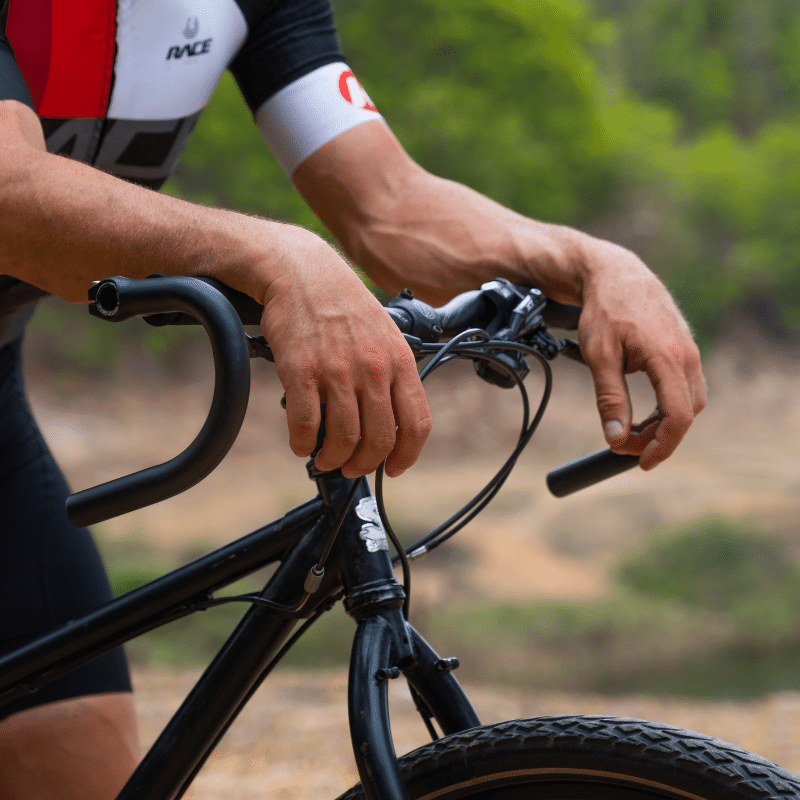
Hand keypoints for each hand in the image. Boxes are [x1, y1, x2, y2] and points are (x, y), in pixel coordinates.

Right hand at [257, 236, 431, 477]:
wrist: (300, 270)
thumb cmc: (341, 304)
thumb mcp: (383, 333)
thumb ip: (391, 373)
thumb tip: (389, 418)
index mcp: (399, 360)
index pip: (416, 423)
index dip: (407, 455)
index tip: (395, 468)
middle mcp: (373, 368)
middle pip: (380, 439)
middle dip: (365, 465)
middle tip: (351, 468)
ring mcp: (338, 370)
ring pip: (344, 439)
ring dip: (334, 459)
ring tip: (326, 458)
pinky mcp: (302, 370)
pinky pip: (306, 424)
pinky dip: (303, 444)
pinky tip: (301, 443)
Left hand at [575, 242, 705, 469]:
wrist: (614, 274)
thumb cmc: (605, 310)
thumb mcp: (599, 357)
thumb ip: (610, 399)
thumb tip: (615, 438)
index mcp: (668, 358)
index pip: (678, 416)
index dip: (661, 446)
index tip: (639, 462)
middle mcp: (686, 356)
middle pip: (686, 413)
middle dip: (658, 437)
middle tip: (625, 446)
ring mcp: (688, 351)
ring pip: (688, 401)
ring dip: (664, 423)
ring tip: (631, 431)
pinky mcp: (683, 349)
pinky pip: (683, 387)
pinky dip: (666, 406)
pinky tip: (643, 412)